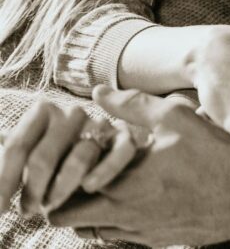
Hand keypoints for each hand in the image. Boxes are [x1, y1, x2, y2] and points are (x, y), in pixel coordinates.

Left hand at [0, 101, 143, 214]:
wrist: (97, 144)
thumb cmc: (53, 152)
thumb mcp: (27, 145)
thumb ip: (11, 147)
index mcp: (43, 110)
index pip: (16, 147)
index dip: (3, 180)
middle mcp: (72, 113)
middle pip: (43, 157)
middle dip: (31, 190)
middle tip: (27, 211)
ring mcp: (100, 125)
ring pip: (78, 160)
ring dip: (61, 189)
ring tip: (51, 207)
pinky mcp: (125, 138)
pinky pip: (119, 154)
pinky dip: (104, 170)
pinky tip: (88, 186)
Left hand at [48, 86, 229, 246]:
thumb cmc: (214, 154)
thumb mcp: (175, 118)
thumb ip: (132, 105)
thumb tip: (100, 92)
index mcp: (120, 185)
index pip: (62, 192)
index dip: (58, 172)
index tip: (67, 155)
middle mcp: (124, 215)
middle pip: (68, 217)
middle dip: (65, 194)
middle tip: (76, 171)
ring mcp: (140, 232)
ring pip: (92, 230)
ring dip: (90, 208)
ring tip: (106, 182)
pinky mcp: (157, 240)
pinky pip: (122, 234)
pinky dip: (117, 217)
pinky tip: (138, 193)